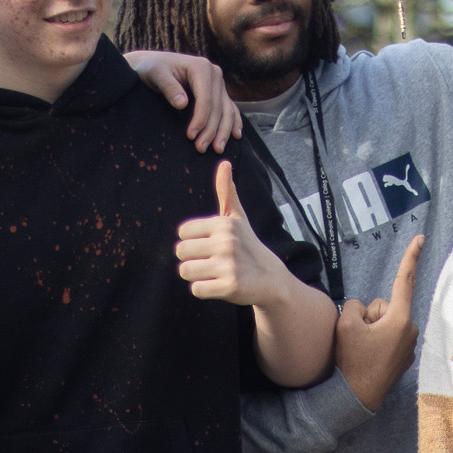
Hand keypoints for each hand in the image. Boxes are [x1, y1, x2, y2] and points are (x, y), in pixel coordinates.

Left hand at [125, 50, 242, 152]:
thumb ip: (169, 87)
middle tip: (201, 148)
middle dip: (211, 130)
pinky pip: (230, 108)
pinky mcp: (219, 91)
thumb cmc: (152, 69)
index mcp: (201, 67)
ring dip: (224, 131)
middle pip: (218, 107)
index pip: (206, 99)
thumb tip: (182, 104)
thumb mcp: (156, 75)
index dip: (201, 119)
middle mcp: (214, 73)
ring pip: (227, 110)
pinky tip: (235, 135)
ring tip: (217, 149)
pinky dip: (233, 122)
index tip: (191, 136)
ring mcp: (218, 83)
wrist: (153, 64)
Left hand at [176, 163, 291, 305]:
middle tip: (210, 262)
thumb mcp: (238, 218)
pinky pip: (196, 289)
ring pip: (185, 271)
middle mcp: (226, 242)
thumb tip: (224, 163)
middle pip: (180, 251)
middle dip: (192, 259)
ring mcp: (228, 265)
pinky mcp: (229, 286)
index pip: (183, 232)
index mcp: (224, 224)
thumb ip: (226, 192)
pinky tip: (218, 285)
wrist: (272, 279)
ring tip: (213, 273)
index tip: (209, 246)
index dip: (192, 241)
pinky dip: (204, 290)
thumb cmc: (248, 246)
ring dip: (196, 275)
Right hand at [337, 236, 424, 408]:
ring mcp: (408, 345)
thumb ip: (355, 305)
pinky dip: (377, 342)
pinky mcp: (404, 357)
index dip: (411, 256)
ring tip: (363, 350)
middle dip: (370, 316)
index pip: (404, 280)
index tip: (421, 237)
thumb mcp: (345, 324)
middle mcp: (410, 330)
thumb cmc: (352, 361)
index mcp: (400, 319)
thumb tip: (364, 310)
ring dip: (372, 330)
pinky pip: (388, 337)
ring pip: (385, 322)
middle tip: (359, 338)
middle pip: (384, 306)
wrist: (356, 396)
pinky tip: (369, 357)